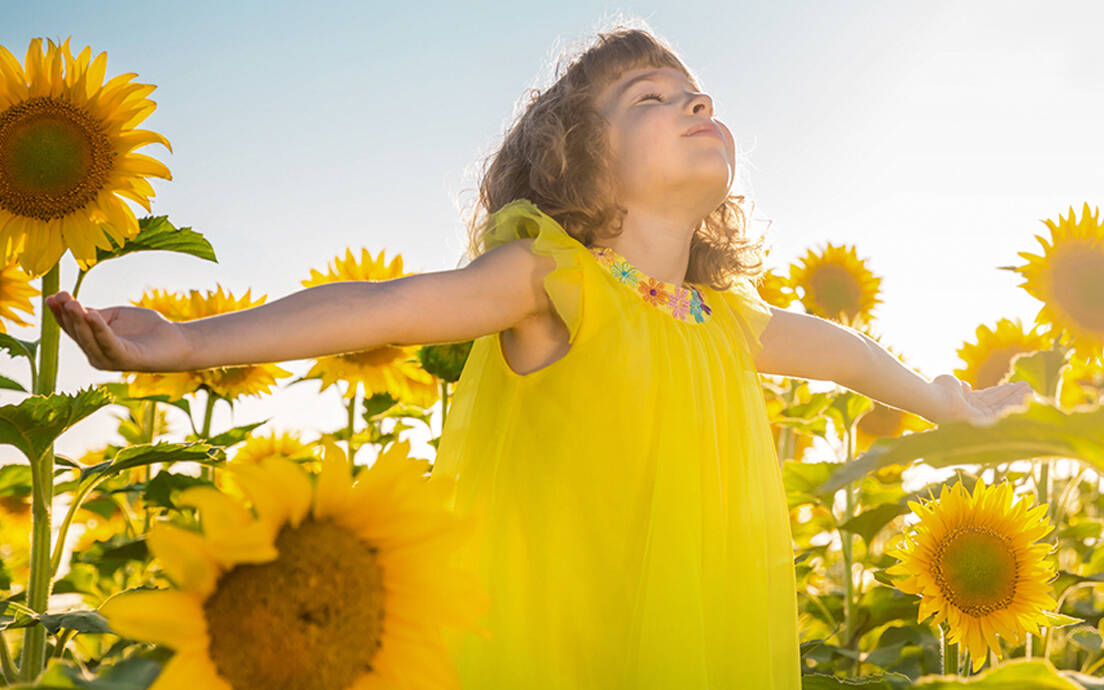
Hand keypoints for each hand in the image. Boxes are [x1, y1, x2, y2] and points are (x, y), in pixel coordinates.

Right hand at [45, 291, 193, 371]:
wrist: (176, 340)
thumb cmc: (146, 328)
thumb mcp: (115, 316)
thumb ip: (95, 314)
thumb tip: (72, 306)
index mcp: (93, 344)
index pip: (72, 328)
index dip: (60, 313)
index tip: (52, 296)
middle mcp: (97, 355)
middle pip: (77, 333)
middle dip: (67, 314)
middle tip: (61, 296)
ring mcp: (110, 360)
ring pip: (89, 339)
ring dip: (79, 321)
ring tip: (71, 303)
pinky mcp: (126, 359)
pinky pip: (109, 343)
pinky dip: (99, 329)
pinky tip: (92, 315)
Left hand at [930, 374, 1034, 425]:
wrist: (933, 399)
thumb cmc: (938, 390)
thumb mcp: (951, 384)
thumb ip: (959, 385)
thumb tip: (965, 385)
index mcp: (967, 405)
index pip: (989, 398)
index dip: (1002, 392)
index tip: (1016, 385)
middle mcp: (975, 414)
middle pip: (999, 404)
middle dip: (1014, 395)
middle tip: (1030, 387)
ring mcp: (980, 420)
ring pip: (1004, 409)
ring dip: (1018, 399)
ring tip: (1031, 389)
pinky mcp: (985, 423)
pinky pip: (1005, 413)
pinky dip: (1016, 404)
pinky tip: (1027, 396)